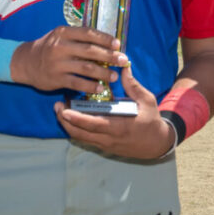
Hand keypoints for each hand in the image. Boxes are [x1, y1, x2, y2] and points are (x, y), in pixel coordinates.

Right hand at [11, 25, 128, 93]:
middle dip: (109, 56)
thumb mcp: (61, 37)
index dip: (105, 39)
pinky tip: (100, 88)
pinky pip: (77, 83)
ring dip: (103, 73)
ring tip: (114, 76)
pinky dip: (91, 86)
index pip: (88, 33)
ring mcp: (58, 63)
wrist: (26, 62)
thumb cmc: (49, 48)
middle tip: (123, 60)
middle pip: (90, 51)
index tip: (118, 44)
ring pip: (86, 68)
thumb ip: (80, 38)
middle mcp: (60, 47)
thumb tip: (107, 44)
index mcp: (63, 33)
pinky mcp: (56, 78)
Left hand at [55, 64, 173, 159]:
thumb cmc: (152, 120)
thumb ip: (133, 85)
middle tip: (56, 107)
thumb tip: (124, 67)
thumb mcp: (146, 100)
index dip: (76, 118)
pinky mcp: (105, 147)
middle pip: (80, 133)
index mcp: (119, 126)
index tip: (64, 110)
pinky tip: (72, 118)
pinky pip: (86, 139)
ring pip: (81, 138)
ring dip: (69, 125)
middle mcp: (109, 138)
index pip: (93, 124)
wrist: (157, 143)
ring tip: (61, 111)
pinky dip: (77, 130)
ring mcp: (106, 144)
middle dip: (65, 121)